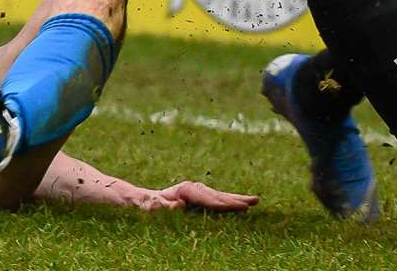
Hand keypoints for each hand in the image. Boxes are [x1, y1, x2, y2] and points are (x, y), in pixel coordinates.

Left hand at [133, 180, 258, 211]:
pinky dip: (230, 202)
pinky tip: (241, 205)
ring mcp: (197, 193)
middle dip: (236, 200)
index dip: (224, 205)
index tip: (239, 208)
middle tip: (255, 202)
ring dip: (237, 199)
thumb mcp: (151, 208)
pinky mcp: (198, 198)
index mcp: (185, 190)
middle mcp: (193, 189)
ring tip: (255, 201)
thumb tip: (180, 205)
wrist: (141, 201)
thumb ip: (163, 207)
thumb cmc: (145, 207)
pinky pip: (217, 201)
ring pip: (220, 197)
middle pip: (218, 195)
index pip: (209, 199)